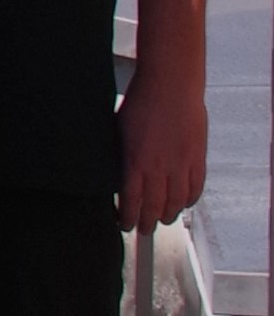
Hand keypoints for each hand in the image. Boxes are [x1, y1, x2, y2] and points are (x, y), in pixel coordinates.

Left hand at [121, 58, 209, 232]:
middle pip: (154, 206)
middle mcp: (159, 168)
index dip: (127, 217)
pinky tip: (184, 204)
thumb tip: (117, 171)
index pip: (131, 201)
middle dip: (147, 221)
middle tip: (142, 229)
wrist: (170, 86)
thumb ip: (121, 155)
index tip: (124, 225)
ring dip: (169, 214)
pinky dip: (190, 200)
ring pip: (177, 202)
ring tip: (162, 219)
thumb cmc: (141, 102)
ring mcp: (181, 165)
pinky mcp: (197, 158)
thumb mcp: (118, 130)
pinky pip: (196, 187)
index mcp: (135, 162)